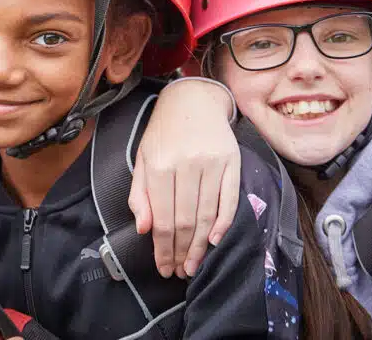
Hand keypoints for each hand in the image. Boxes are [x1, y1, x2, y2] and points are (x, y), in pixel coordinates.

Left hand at [129, 78, 239, 277]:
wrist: (193, 100)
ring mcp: (211, 163)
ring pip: (206, 214)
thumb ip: (140, 194)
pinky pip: (230, 200)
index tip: (163, 268)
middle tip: (179, 272)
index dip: (162, 248)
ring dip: (199, 246)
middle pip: (184, 220)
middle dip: (180, 252)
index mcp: (159, 165)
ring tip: (193, 265)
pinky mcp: (232, 161)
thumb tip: (143, 229)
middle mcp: (186, 164)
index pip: (161, 218)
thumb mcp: (142, 158)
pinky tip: (214, 241)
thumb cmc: (164, 132)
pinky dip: (223, 224)